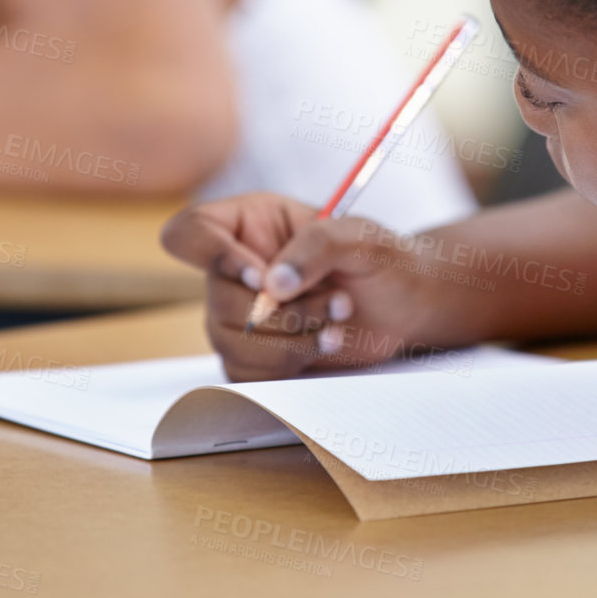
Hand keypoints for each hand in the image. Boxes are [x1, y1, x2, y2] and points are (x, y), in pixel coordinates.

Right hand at [160, 192, 442, 380]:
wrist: (405, 307)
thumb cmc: (383, 259)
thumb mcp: (360, 236)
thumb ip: (317, 245)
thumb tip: (271, 287)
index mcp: (247, 224)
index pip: (190, 233)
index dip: (214, 257)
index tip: (262, 278)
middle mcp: (234, 269)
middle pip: (216, 299)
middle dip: (282, 310)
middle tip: (337, 300)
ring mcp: (239, 316)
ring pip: (230, 342)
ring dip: (292, 339)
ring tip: (338, 321)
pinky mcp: (255, 356)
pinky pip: (247, 373)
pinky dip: (291, 364)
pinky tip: (326, 343)